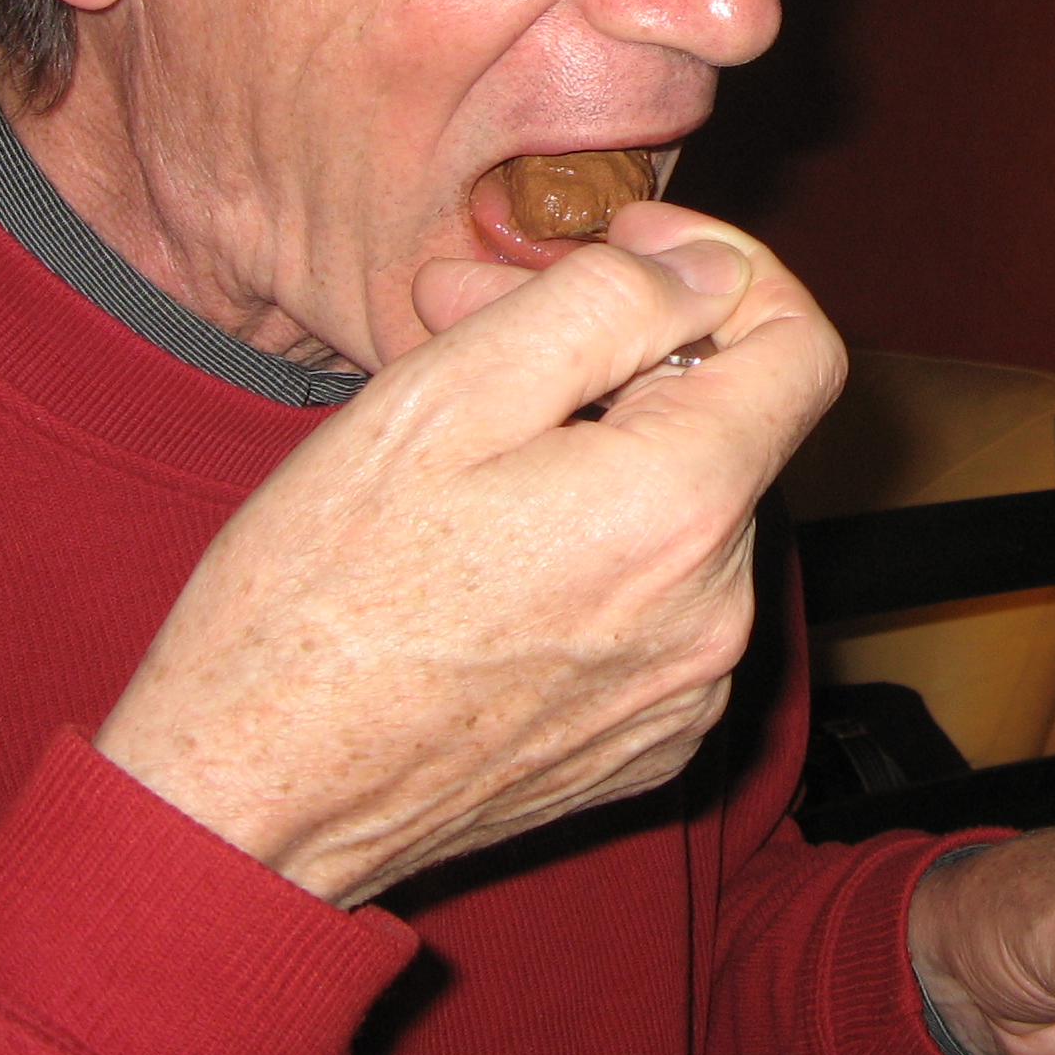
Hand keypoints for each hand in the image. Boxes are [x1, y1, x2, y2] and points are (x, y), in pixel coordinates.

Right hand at [95, 202, 844, 906]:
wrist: (252, 807)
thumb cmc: (320, 595)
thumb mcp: (445, 395)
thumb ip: (606, 307)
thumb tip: (709, 271)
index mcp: (681, 510)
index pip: (802, 348)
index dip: (727, 267)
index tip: (629, 247)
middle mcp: (720, 611)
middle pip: (727, 425)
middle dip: (623, 353)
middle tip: (475, 319)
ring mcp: (691, 688)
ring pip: (687, 510)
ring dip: (602, 445)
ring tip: (460, 439)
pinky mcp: (650, 740)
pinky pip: (660, 602)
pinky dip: (597, 546)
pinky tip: (485, 545)